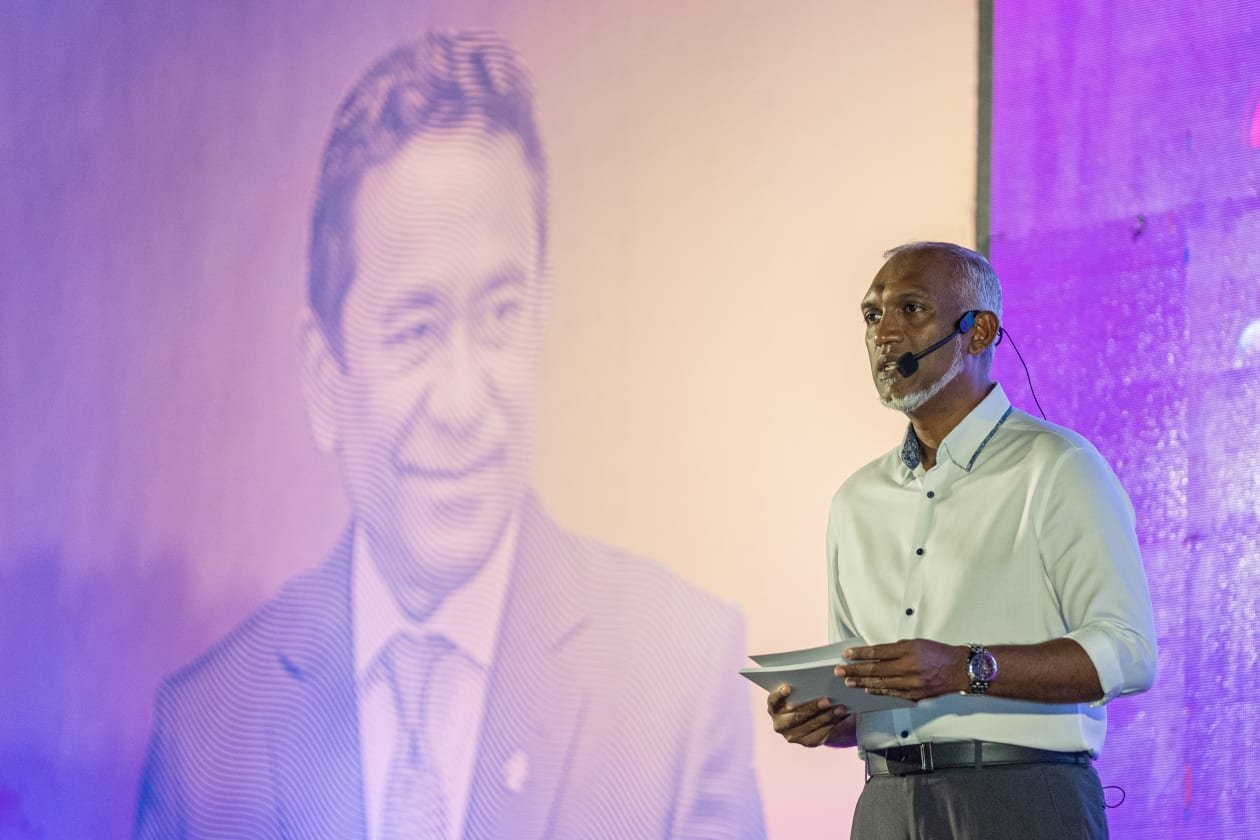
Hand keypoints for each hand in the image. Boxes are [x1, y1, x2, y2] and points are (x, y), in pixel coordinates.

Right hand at [766, 684, 853, 747]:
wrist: (809, 718)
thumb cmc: (802, 697)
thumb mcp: (798, 692)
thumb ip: (801, 687)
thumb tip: (817, 676)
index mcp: (773, 708)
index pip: (772, 701)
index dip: (779, 695)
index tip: (788, 687)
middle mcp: (780, 724)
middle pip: (795, 717)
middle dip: (811, 708)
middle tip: (827, 700)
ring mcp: (792, 736)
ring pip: (810, 726)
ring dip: (827, 716)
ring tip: (840, 707)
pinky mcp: (807, 742)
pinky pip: (819, 735)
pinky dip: (831, 724)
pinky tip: (839, 716)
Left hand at [835, 639, 968, 700]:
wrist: (959, 669)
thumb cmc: (939, 654)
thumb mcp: (916, 643)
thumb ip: (896, 649)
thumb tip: (876, 654)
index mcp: (907, 651)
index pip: (877, 652)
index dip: (860, 654)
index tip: (847, 654)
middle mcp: (908, 667)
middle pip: (875, 669)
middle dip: (854, 670)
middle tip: (840, 670)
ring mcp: (911, 683)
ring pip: (881, 684)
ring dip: (862, 683)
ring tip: (849, 681)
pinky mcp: (915, 695)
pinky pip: (892, 693)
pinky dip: (878, 691)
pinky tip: (868, 689)